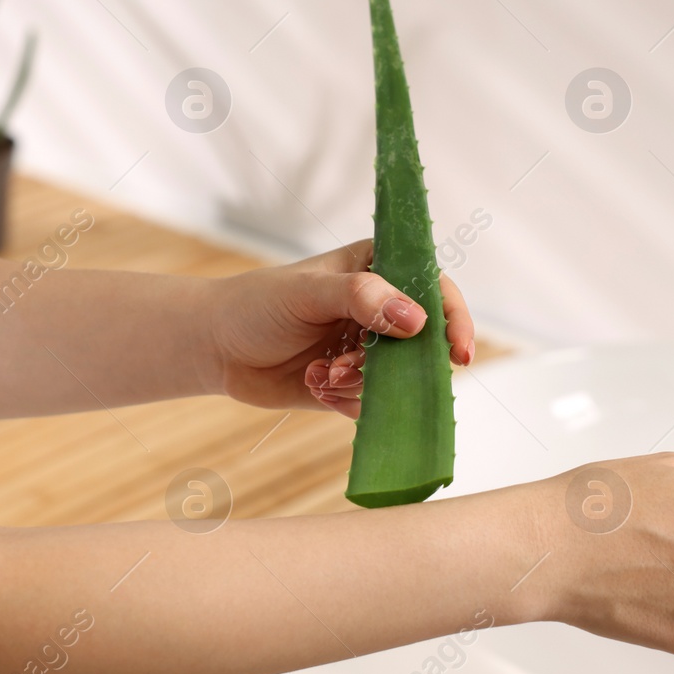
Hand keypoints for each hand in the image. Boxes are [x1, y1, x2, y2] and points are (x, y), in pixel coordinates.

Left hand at [207, 240, 474, 417]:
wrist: (216, 347)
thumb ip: (361, 298)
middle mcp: (381, 309)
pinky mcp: (352, 384)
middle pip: (423, 344)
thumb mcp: (309, 291)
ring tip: (319, 373)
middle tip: (345, 366)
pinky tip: (314, 384)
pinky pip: (371, 403)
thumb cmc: (258, 304)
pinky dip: (344, 399)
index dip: (453, 320)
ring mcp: (368, 350)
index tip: (457, 353)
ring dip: (358, 382)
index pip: (435, 290)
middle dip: (390, 365)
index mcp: (379, 269)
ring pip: (396, 379)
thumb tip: (416, 319)